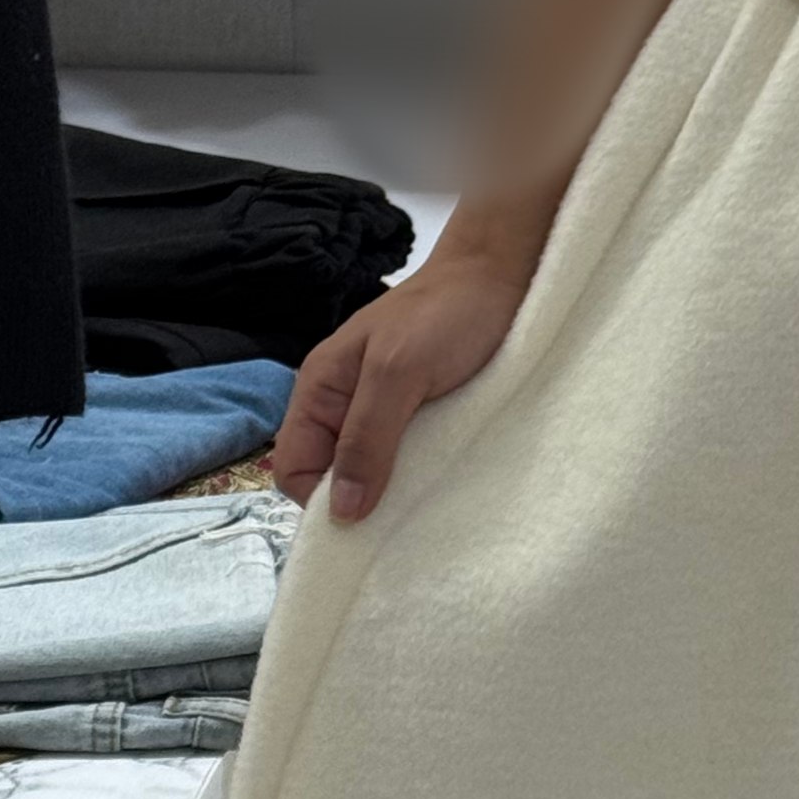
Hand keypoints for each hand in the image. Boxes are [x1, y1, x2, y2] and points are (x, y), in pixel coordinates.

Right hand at [270, 197, 551, 520]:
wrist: (504, 278)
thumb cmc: (446, 314)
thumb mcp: (398, 371)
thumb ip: (366, 437)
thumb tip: (342, 511)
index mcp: (321, 390)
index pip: (294, 468)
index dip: (319, 500)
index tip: (364, 521)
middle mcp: (345, 408)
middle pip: (331, 478)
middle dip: (357, 504)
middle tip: (401, 521)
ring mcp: (385, 416)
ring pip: (371, 476)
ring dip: (394, 496)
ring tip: (426, 509)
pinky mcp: (424, 422)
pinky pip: (408, 466)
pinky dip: (421, 482)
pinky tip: (444, 490)